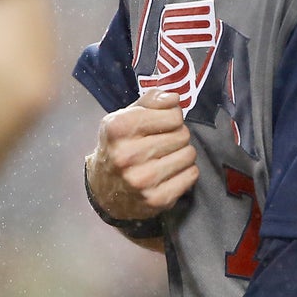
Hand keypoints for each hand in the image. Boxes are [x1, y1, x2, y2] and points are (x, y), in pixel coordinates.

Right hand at [88, 91, 199, 222]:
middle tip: (163, 143)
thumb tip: (174, 98)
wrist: (104, 189)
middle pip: (182, 135)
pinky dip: (185, 171)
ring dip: (182, 154)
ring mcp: (142, 180)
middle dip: (177, 136)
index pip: (173, 115)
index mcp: (119, 128)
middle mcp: (127, 155)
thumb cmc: (119, 146)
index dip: (171, 117)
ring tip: (166, 157)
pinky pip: (191, 175)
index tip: (162, 124)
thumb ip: (150, 101)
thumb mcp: (125, 117)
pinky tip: (170, 172)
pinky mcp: (156, 199)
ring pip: (189, 154)